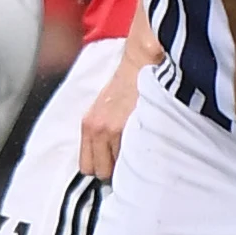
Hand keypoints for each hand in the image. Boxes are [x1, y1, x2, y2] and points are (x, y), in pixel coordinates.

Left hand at [77, 53, 142, 180]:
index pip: (86, 166)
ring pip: (121, 167)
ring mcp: (115, 130)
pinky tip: (149, 148)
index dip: (100, 169)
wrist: (140, 62)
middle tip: (127, 163)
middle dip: (115, 172)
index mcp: (89, 125)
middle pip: (102, 172)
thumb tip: (106, 156)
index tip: (111, 168)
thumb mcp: (103, 107)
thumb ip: (101, 131)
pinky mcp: (134, 127)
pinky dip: (143, 156)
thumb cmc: (125, 83)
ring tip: (140, 156)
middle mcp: (98, 130)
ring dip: (131, 165)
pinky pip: (136, 156)